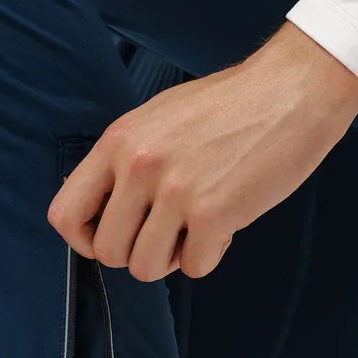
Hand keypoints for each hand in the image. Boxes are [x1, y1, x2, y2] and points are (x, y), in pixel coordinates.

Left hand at [48, 23, 357, 279]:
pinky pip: (193, 267)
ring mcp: (175, 191)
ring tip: (194, 228)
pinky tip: (224, 224)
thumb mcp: (157, 120)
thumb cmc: (230, 106)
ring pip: (145, 268)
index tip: (111, 237)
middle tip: (166, 232)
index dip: (84, 239)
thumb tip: (101, 212)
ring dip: (171, 259)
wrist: (293, 89)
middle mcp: (139, 166)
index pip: (64, 214)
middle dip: (136, 252)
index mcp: (118, 142)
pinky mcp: (214, 213)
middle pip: (107, 252)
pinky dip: (209, 255)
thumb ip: (124, 163)